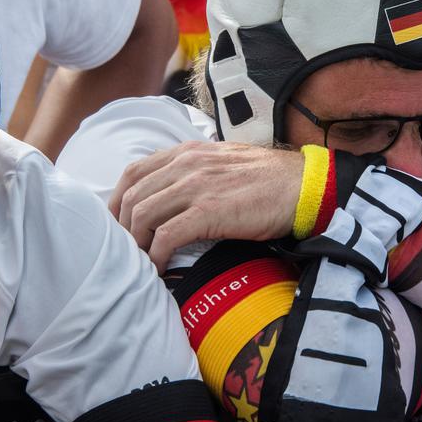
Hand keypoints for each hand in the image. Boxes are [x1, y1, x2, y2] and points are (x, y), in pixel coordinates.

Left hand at [109, 141, 303, 271]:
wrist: (303, 185)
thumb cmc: (268, 179)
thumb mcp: (223, 161)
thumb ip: (196, 169)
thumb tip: (173, 192)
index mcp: (187, 152)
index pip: (134, 172)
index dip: (117, 202)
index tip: (118, 226)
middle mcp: (186, 165)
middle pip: (133, 197)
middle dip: (122, 229)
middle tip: (126, 253)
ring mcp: (196, 186)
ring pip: (143, 216)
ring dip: (137, 244)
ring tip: (142, 264)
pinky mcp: (209, 211)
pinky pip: (166, 236)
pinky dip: (156, 256)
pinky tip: (160, 269)